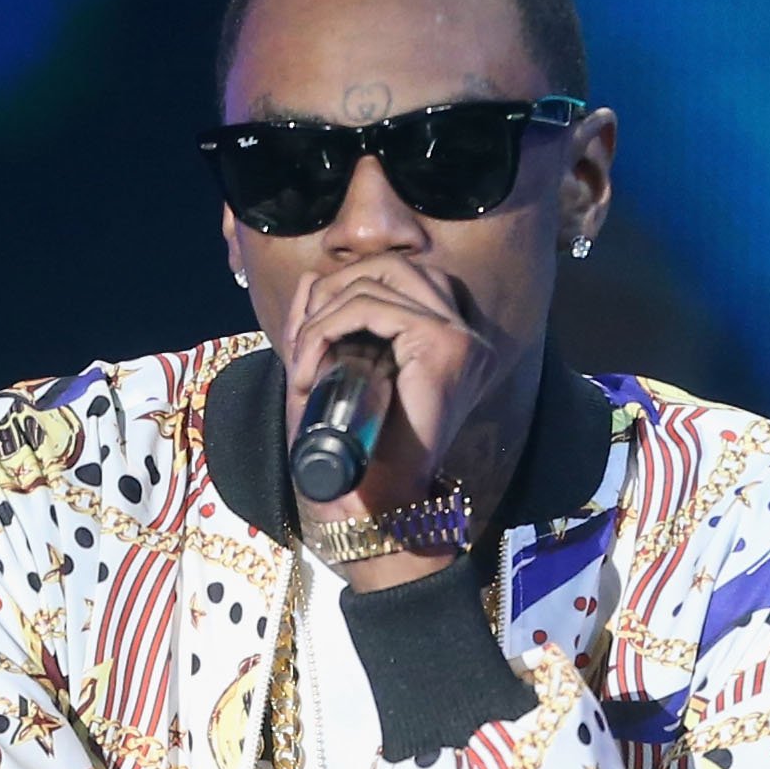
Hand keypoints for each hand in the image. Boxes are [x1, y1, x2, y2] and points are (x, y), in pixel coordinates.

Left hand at [279, 252, 502, 554]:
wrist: (380, 504)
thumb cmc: (360, 451)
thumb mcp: (339, 375)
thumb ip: (332, 326)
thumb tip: (313, 280)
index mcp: (449, 337)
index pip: (399, 276)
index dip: (345, 290)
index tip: (308, 338)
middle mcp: (465, 330)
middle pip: (394, 264)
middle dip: (335, 288)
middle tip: (303, 338)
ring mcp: (460, 335)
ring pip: (382, 276)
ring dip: (327, 308)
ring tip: (304, 354)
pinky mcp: (443, 344)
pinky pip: (372, 307)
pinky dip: (328, 328)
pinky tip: (310, 363)